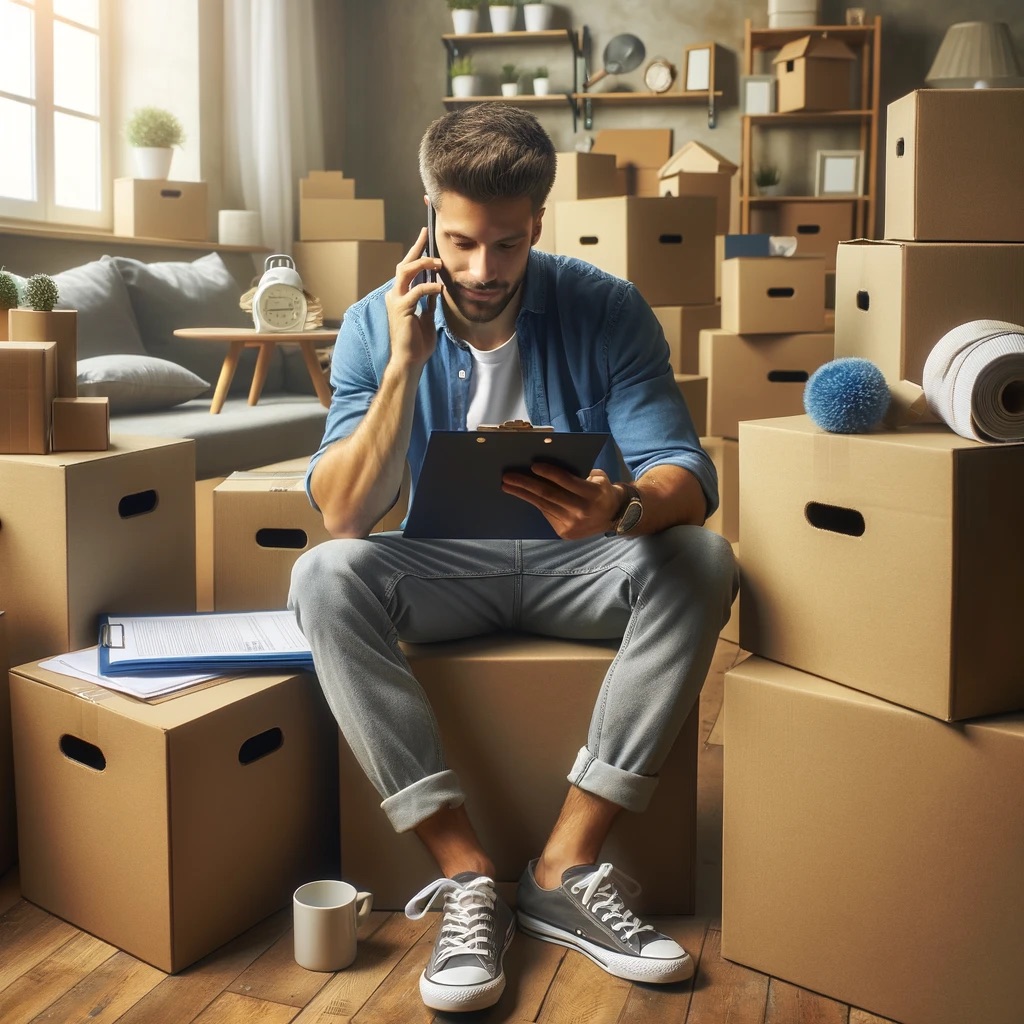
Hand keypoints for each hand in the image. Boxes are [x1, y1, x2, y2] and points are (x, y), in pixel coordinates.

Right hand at [384, 228, 443, 368]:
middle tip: (428, 237)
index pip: (408, 269)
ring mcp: (396, 300)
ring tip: (438, 264)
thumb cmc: (418, 342)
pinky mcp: (401, 308)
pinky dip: (429, 287)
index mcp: (400, 296)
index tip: (425, 237)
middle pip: (404, 264)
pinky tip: (440, 287)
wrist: (410, 359)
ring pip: (406, 272)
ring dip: (423, 264)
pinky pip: (416, 291)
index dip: (416, 252)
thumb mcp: (427, 316)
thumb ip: (429, 301)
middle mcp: (394, 294)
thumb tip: (437, 287)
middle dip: (417, 249)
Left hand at [502, 464, 622, 539]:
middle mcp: (582, 511)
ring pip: (543, 505)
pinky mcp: (564, 533)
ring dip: (523, 494)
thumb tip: (549, 466)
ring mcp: (572, 525)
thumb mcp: (597, 478)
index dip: (548, 473)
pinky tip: (523, 495)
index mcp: (593, 494)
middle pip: (548, 495)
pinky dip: (535, 503)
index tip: (532, 465)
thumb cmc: (602, 491)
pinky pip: (546, 514)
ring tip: (507, 486)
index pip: (566, 481)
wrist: (614, 517)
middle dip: (525, 484)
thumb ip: (578, 473)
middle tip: (508, 476)